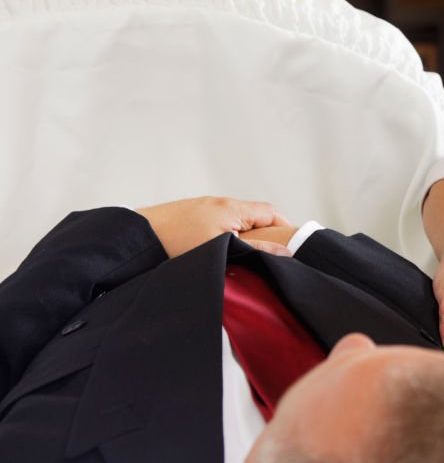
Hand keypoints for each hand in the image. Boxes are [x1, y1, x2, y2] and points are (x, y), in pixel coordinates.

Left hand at [137, 197, 290, 257]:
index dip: (285, 228)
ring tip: (241, 258)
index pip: (271, 212)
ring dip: (242, 237)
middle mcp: (219, 203)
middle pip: (253, 216)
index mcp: (232, 208)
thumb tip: (286, 253)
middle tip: (267, 257)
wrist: (133, 237)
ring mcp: (202, 208)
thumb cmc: (175, 243)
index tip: (290, 247)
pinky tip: (215, 253)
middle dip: (264, 235)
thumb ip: (256, 250)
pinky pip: (216, 224)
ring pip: (234, 221)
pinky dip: (224, 236)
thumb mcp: (222, 249)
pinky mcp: (188, 216)